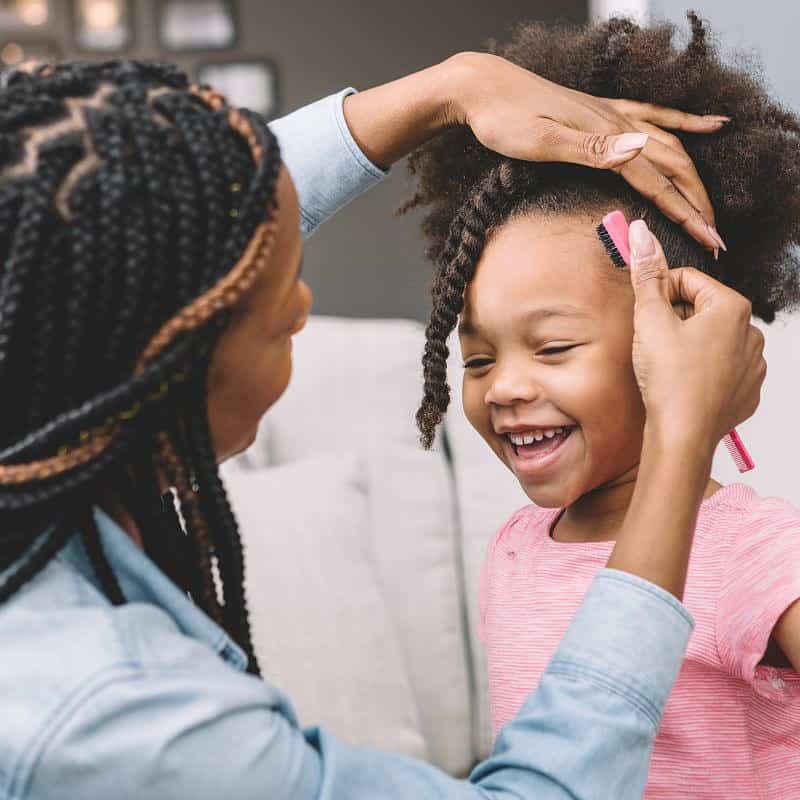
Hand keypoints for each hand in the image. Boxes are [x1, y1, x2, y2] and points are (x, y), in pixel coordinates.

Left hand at [446, 52, 727, 252]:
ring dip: (694, 176)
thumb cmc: (504, 119)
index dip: (686, 213)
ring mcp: (612, 115)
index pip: (658, 182)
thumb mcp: (542, 140)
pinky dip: (685, 122)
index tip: (709, 240)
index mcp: (607, 136)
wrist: (483, 88)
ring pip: (670, 145)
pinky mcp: (602, 111)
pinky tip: (708, 125)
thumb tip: (639, 151)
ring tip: (710, 204)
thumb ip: (591, 149)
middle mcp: (618, 123)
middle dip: (697, 202)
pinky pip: (655, 115)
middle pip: (673, 166)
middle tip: (715, 235)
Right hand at [626, 218, 765, 453]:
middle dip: (675, 321)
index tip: (646, 314)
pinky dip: (702, 371)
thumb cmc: (669, 379)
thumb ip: (646, 274)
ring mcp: (753, 364)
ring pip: (711, 339)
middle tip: (653, 344)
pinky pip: (722, 368)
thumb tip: (641, 233)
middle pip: (700, 310)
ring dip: (688, 345)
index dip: (659, 294)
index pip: (687, 281)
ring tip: (667, 367)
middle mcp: (751, 332)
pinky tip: (683, 383)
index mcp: (731, 307)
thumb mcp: (649, 319)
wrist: (682, 435)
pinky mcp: (747, 390)